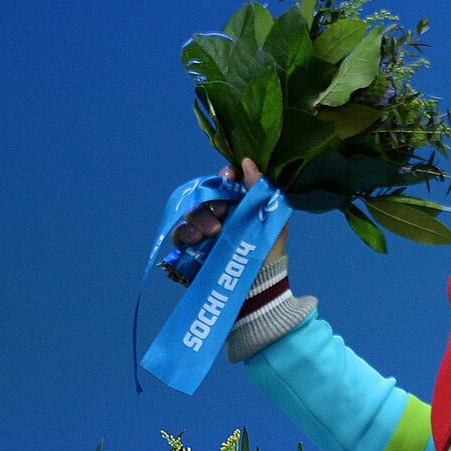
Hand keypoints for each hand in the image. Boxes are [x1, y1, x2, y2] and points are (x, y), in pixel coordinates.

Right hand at [171, 158, 288, 258]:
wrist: (258, 288)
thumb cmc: (268, 255)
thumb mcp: (272, 222)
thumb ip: (262, 191)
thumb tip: (247, 162)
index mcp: (240, 207)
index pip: (227, 184)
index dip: (226, 177)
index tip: (230, 176)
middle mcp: (220, 217)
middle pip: (206, 196)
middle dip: (213, 201)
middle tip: (224, 212)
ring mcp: (204, 232)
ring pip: (190, 212)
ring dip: (199, 216)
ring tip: (214, 231)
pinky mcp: (191, 249)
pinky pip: (179, 233)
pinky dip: (184, 232)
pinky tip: (197, 238)